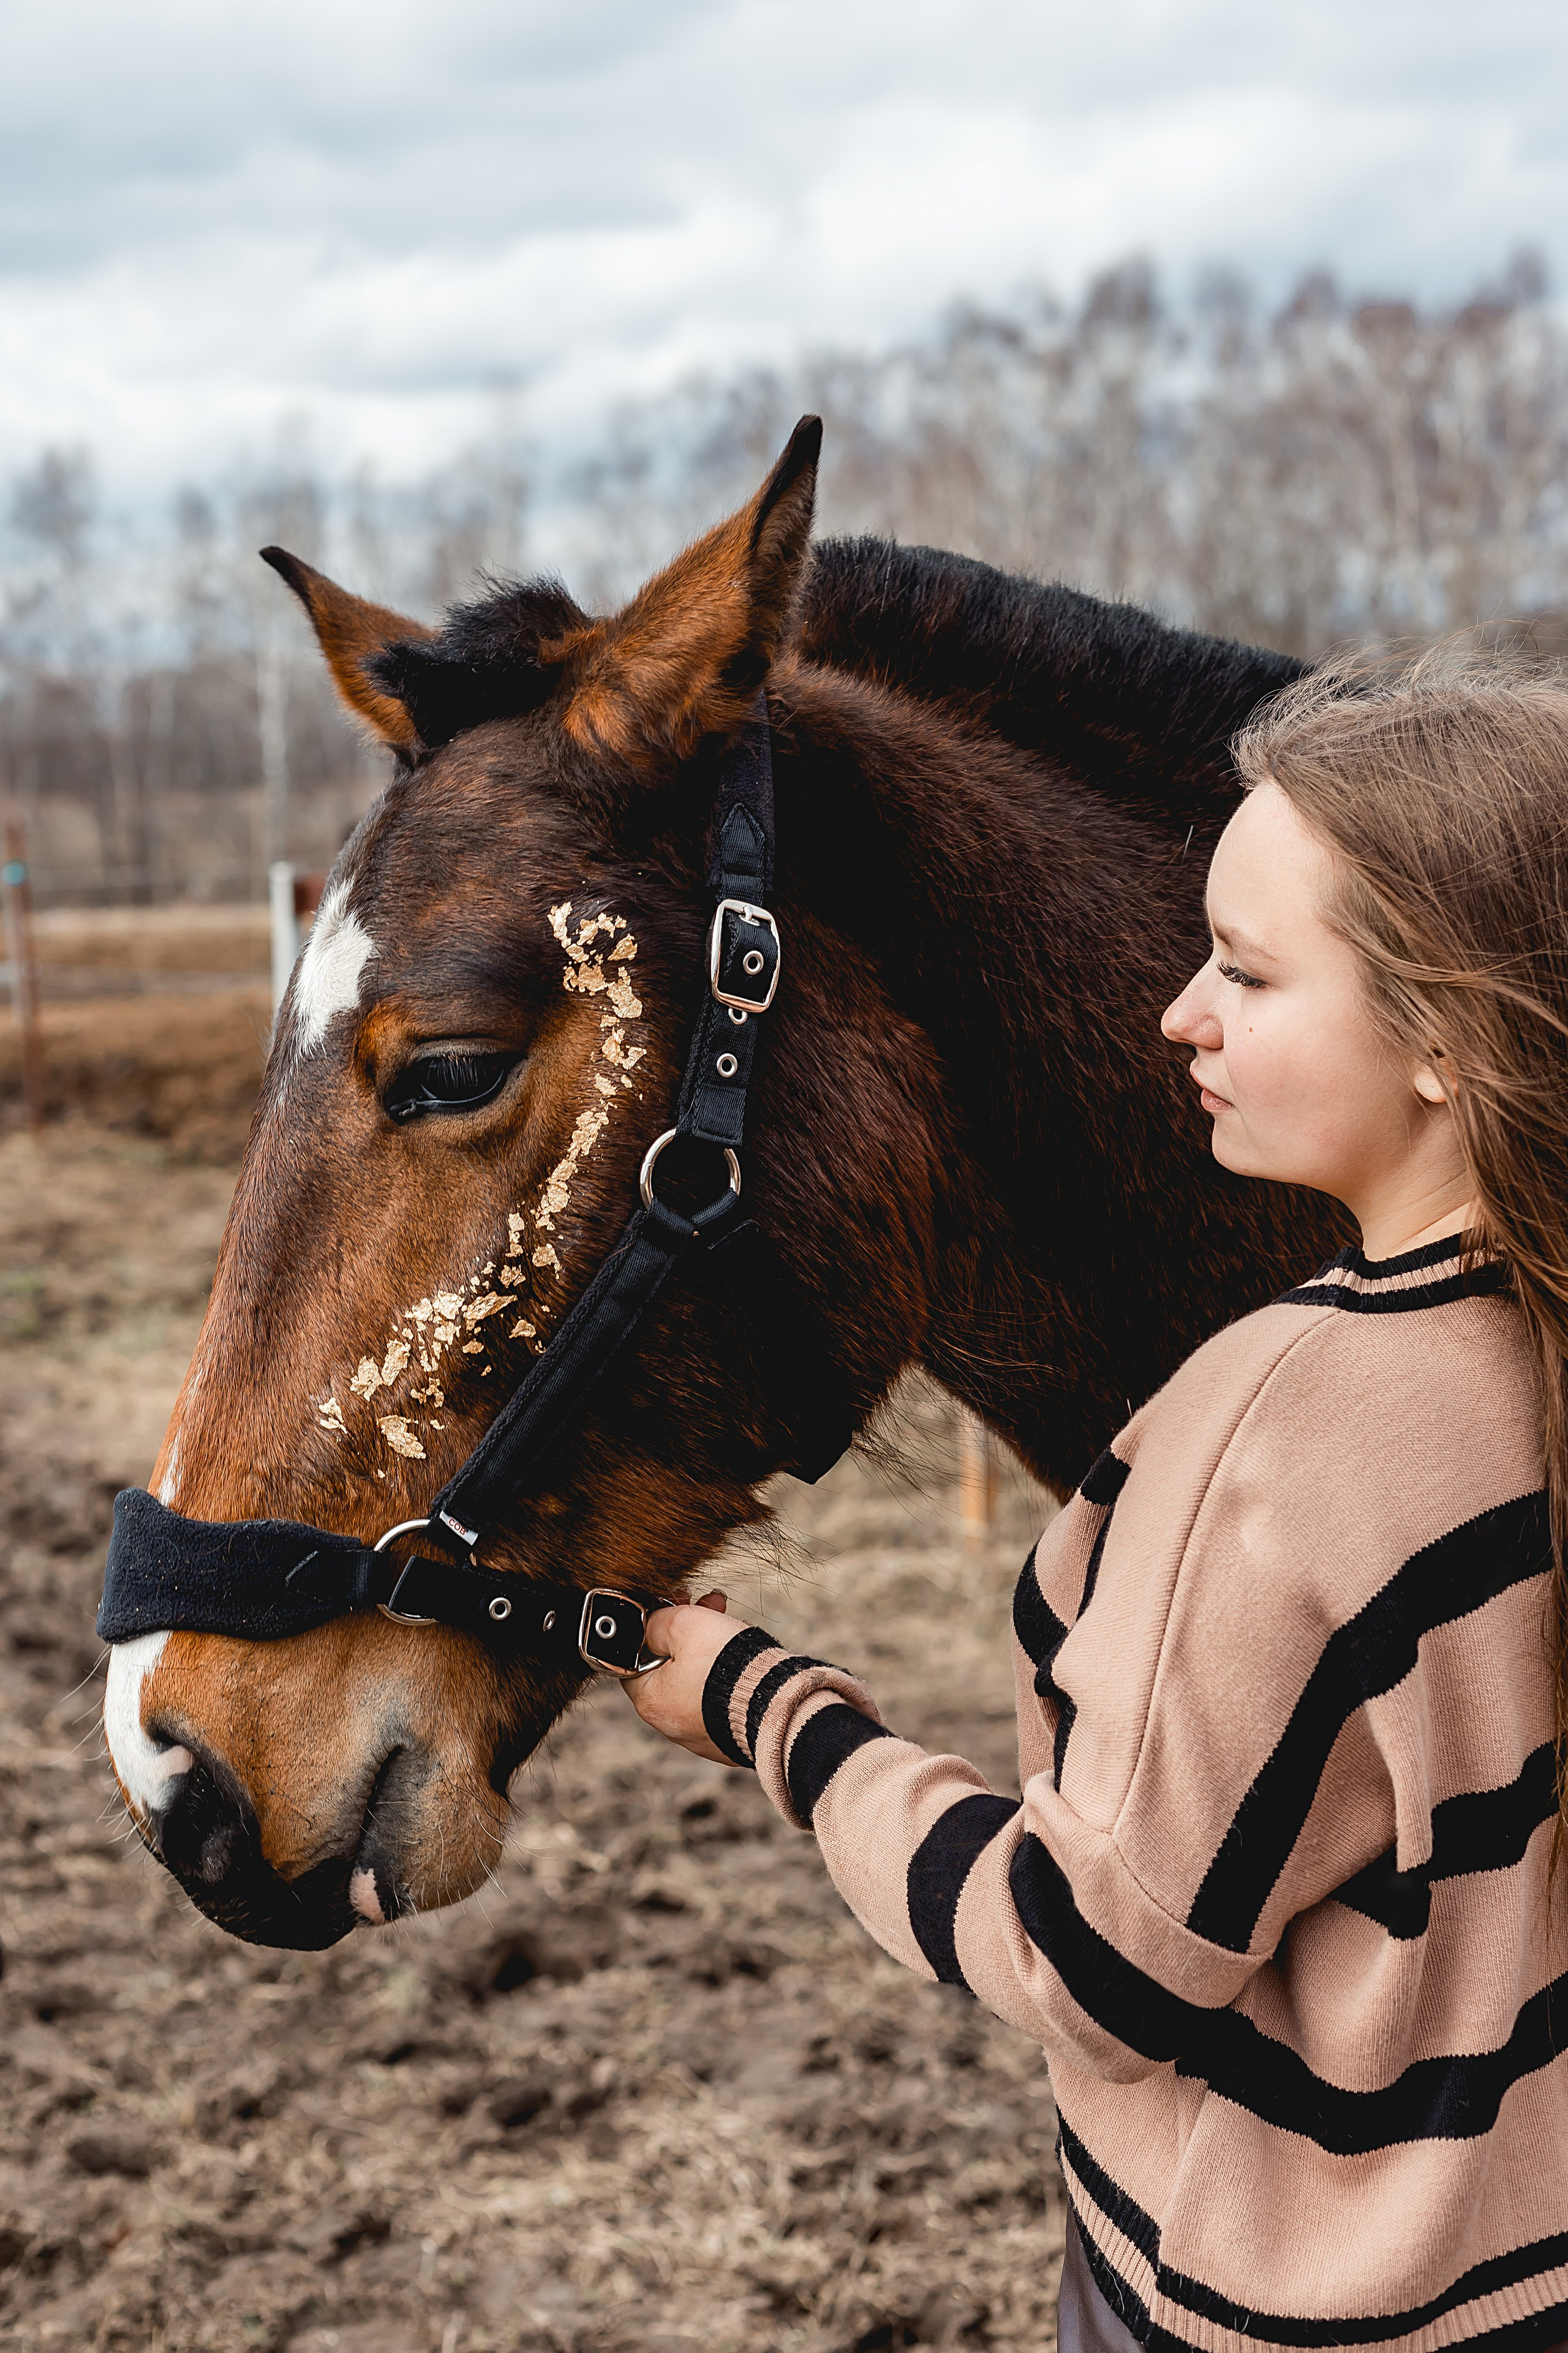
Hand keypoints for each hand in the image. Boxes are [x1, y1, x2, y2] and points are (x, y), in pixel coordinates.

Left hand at [623, 1591, 753, 1762]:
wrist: (777, 1704)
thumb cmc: (726, 1665)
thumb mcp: (682, 1624)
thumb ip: (656, 1622)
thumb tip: (650, 1624)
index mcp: (651, 1702)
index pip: (634, 1660)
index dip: (652, 1628)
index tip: (673, 1606)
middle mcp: (671, 1725)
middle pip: (669, 1667)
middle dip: (687, 1633)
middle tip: (706, 1607)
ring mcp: (702, 1734)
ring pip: (697, 1680)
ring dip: (710, 1649)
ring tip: (731, 1625)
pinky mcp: (728, 1736)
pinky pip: (720, 1698)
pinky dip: (728, 1675)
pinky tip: (744, 1657)